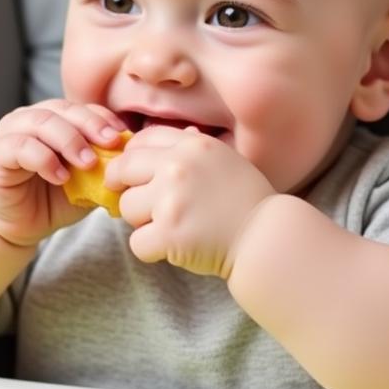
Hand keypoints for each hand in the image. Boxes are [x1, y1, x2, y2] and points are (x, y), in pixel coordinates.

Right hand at [0, 100, 125, 246]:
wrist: (18, 227)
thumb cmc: (52, 201)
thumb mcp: (87, 183)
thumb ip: (104, 168)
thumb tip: (133, 161)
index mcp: (54, 120)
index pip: (81, 108)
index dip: (103, 118)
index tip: (124, 136)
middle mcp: (31, 119)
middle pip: (63, 109)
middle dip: (90, 124)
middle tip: (111, 143)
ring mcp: (10, 133)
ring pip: (41, 122)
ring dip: (69, 140)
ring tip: (88, 163)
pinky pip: (20, 146)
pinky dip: (44, 159)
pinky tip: (61, 177)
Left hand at [107, 126, 275, 277]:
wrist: (267, 238)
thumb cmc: (246, 201)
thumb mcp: (224, 159)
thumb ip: (190, 148)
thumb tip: (156, 138)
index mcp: (191, 145)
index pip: (139, 141)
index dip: (131, 161)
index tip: (135, 178)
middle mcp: (178, 167)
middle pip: (122, 171)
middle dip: (129, 190)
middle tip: (145, 207)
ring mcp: (171, 200)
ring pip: (126, 208)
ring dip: (143, 222)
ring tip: (172, 227)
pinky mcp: (168, 234)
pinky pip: (136, 242)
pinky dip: (152, 250)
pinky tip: (175, 247)